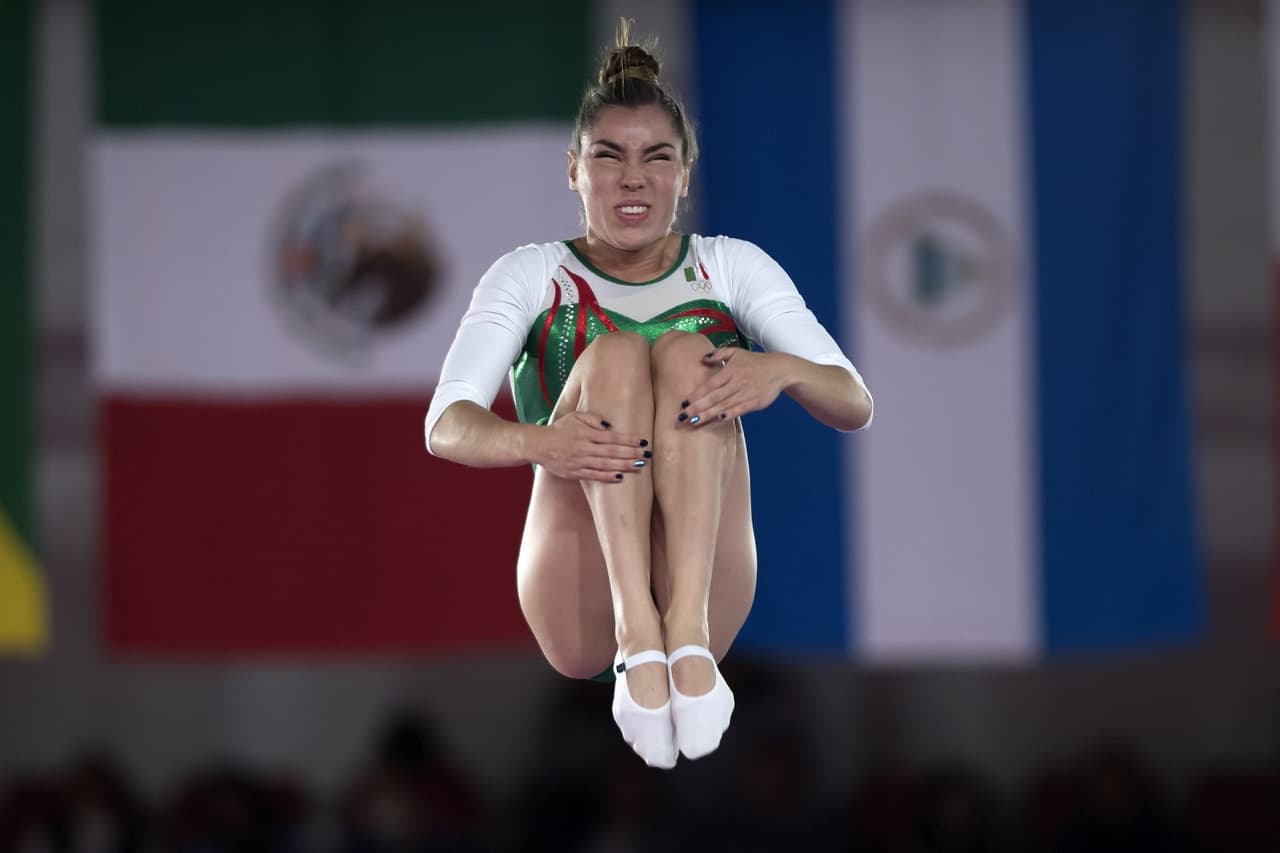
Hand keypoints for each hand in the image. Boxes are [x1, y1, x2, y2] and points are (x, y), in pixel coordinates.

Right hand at [533, 412, 649, 481]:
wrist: (538, 445)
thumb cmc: (559, 429)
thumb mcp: (575, 417)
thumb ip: (593, 419)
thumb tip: (610, 426)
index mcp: (586, 433)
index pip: (612, 437)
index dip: (628, 440)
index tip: (642, 442)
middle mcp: (584, 448)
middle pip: (612, 452)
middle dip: (631, 453)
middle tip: (647, 455)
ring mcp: (580, 461)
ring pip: (606, 465)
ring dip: (624, 465)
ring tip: (639, 465)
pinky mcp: (575, 473)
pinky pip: (594, 476)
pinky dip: (607, 477)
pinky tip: (620, 477)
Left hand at [680, 348, 789, 426]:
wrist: (779, 370)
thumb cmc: (756, 362)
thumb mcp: (737, 352)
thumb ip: (719, 354)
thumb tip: (703, 358)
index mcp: (730, 371)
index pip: (710, 384)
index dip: (697, 394)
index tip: (684, 403)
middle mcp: (736, 382)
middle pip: (714, 397)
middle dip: (697, 407)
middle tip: (683, 416)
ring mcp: (745, 393)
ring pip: (724, 405)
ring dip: (709, 414)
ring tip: (695, 422)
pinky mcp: (755, 402)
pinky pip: (740, 409)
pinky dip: (730, 414)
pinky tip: (719, 419)